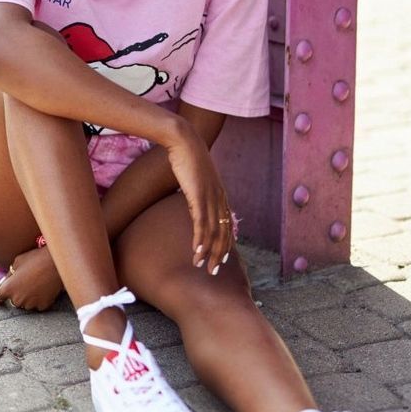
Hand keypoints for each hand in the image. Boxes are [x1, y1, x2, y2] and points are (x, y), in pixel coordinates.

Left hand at [0, 246, 63, 311]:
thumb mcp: (18, 261)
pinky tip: (45, 287)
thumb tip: (5, 282)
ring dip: (29, 296)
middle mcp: (17, 299)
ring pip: (27, 303)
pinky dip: (40, 298)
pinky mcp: (43, 306)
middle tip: (28, 280)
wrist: (57, 263)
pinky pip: (38, 304)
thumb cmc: (36, 259)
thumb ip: (9, 274)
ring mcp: (30, 304)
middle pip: (14, 300)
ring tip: (38, 282)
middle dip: (18, 293)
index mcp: (8, 288)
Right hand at [162, 118, 232, 275]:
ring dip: (208, 252)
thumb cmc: (186, 156)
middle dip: (219, 253)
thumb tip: (192, 201)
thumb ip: (197, 191)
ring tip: (203, 267)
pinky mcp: (198, 196)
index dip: (225, 243)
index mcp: (219, 194)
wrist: (184, 141)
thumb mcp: (195, 177)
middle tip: (214, 271)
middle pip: (223, 232)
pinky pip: (201, 224)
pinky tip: (196, 253)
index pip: (226, 224)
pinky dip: (200, 241)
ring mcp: (210, 197)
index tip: (221, 258)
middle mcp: (218, 197)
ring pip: (213, 232)